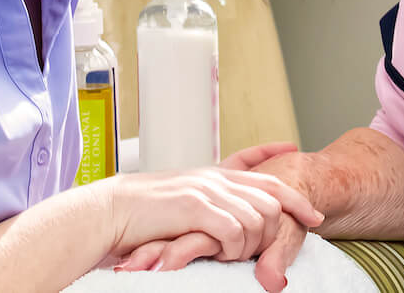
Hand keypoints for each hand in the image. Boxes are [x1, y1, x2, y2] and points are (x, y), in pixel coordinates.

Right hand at [102, 145, 321, 272]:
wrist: (109, 213)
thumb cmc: (139, 217)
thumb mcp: (177, 202)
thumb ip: (203, 203)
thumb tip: (222, 218)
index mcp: (209, 174)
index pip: (253, 161)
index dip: (275, 155)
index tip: (294, 149)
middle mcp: (213, 178)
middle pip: (271, 194)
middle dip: (282, 222)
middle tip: (272, 249)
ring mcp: (206, 191)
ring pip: (259, 217)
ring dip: (255, 243)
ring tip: (236, 256)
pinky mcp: (196, 208)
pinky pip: (236, 231)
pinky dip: (236, 248)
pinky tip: (223, 254)